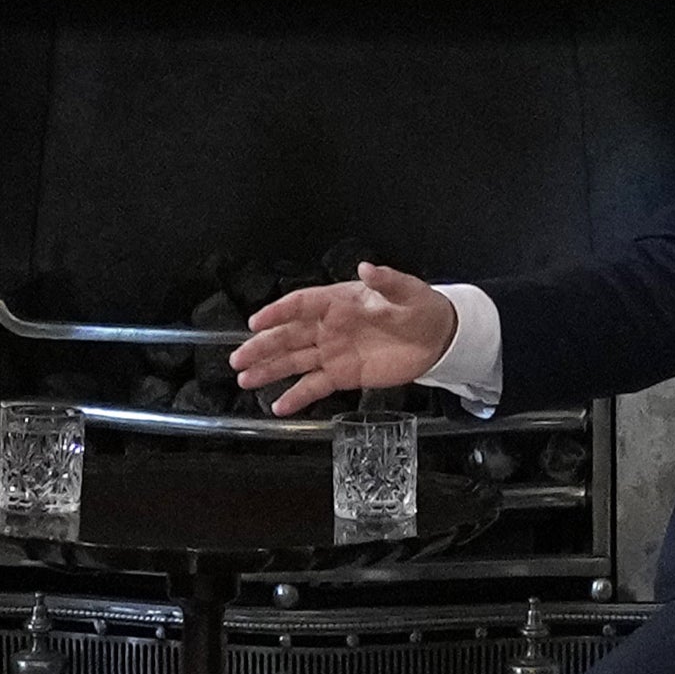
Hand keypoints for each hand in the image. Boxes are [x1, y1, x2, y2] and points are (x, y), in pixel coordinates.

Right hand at [229, 263, 458, 416]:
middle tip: (238, 359)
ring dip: (269, 371)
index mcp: (339, 302)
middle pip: (288, 336)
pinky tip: (278, 406)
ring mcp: (333, 352)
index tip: (256, 322)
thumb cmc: (419, 307)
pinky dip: (297, 396)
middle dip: (262, 347)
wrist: (437, 336)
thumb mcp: (406, 291)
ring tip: (244, 380)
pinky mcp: (343, 375)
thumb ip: (385, 281)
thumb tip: (368, 267)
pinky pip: (315, 386)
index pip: (302, 305)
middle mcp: (329, 327)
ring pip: (294, 361)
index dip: (278, 313)